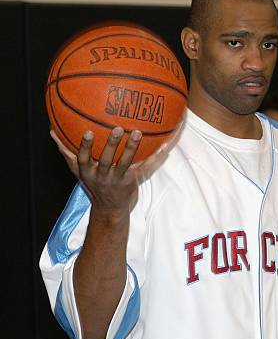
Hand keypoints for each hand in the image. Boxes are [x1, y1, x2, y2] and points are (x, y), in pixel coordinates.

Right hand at [50, 127, 168, 212]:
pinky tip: (162, 147)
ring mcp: (118, 180)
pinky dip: (154, 158)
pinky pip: (144, 168)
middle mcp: (102, 176)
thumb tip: (52, 131)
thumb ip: (68, 153)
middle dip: (112, 145)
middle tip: (118, 128)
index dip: (86, 146)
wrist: (110, 209)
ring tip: (138, 132)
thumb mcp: (78, 171)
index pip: (84, 159)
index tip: (89, 132)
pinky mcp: (132, 181)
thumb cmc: (93, 184)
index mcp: (88, 172)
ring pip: (126, 163)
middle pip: (107, 160)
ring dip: (132, 147)